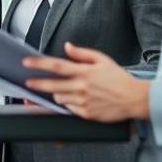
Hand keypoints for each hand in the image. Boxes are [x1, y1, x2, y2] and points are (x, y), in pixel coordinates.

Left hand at [22, 42, 149, 121]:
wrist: (134, 99)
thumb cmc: (119, 79)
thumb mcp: (103, 60)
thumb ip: (82, 53)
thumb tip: (67, 47)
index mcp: (85, 72)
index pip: (57, 65)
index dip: (39, 64)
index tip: (26, 62)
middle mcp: (82, 87)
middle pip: (52, 85)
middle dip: (37, 83)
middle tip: (28, 82)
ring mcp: (83, 102)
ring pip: (59, 98)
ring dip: (57, 93)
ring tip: (65, 89)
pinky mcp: (86, 114)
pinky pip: (69, 109)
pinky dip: (69, 104)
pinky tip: (76, 99)